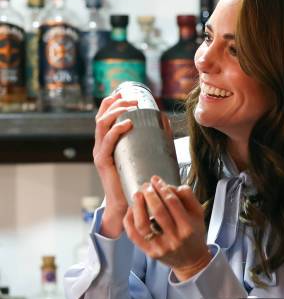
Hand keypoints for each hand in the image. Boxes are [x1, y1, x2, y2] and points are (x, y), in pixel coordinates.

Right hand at [93, 92, 137, 236]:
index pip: (105, 116)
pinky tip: (127, 124)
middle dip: (115, 103)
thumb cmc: (137, 183)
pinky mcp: (104, 163)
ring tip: (131, 107)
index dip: (112, 102)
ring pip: (102, 125)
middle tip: (133, 99)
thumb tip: (167, 124)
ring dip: (116, 112)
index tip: (125, 92)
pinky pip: (107, 142)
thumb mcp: (142, 158)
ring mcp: (100, 153)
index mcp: (108, 143)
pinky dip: (117, 130)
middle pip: (101, 116)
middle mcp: (101, 145)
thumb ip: (151, 144)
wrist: (127, 206)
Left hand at [123, 176, 211, 280]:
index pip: (173, 203)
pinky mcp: (150, 252)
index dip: (163, 188)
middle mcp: (175, 238)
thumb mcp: (198, 214)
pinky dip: (129, 221)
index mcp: (188, 227)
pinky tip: (130, 210)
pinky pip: (134, 236)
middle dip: (150, 194)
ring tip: (137, 194)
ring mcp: (161, 247)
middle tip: (146, 185)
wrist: (191, 260)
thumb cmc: (194, 234)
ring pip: (143, 224)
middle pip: (158, 211)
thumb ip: (188, 197)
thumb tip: (171, 186)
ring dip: (138, 206)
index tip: (156, 180)